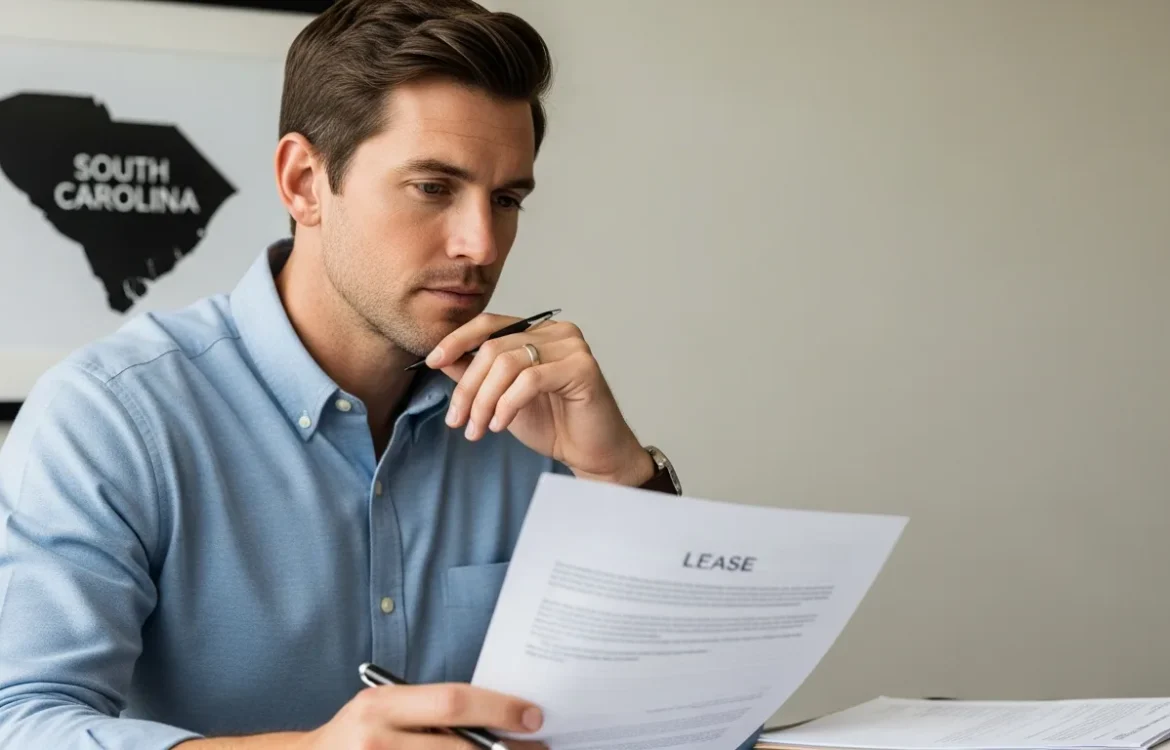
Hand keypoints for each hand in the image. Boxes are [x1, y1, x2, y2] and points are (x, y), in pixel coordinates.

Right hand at [299, 682, 544, 749]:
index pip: (452, 701)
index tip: (533, 716)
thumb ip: (429, 713)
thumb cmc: (357, 737)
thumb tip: (496, 720)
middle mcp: (376, 741)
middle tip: (537, 749)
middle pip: (458, 748)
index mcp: (380, 706)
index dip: (499, 708)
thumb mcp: (383, 712)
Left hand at [427, 314, 654, 485]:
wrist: (592, 453)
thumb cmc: (554, 425)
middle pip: (493, 348)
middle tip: (457, 420)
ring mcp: (572, 346)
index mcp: (538, 332)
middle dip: (467, 387)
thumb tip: (442, 360)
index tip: (432, 362)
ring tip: (478, 429)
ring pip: (507, 364)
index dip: (457, 340)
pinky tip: (500, 425)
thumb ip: (477, 376)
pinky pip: (530, 380)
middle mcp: (557, 331)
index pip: (490, 324)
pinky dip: (507, 404)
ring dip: (483, 401)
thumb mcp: (502, 399)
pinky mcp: (582, 367)